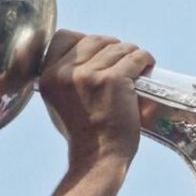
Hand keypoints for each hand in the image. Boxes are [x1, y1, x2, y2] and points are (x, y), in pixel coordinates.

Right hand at [39, 30, 153, 164]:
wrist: (97, 159)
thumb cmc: (83, 134)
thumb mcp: (58, 102)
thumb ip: (63, 77)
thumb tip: (83, 52)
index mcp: (48, 77)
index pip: (64, 37)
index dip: (85, 42)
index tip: (99, 55)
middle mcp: (65, 73)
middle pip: (95, 39)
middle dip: (112, 48)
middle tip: (123, 64)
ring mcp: (89, 75)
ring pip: (118, 47)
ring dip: (131, 55)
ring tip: (136, 70)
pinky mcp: (114, 80)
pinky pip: (135, 57)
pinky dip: (145, 61)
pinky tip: (147, 69)